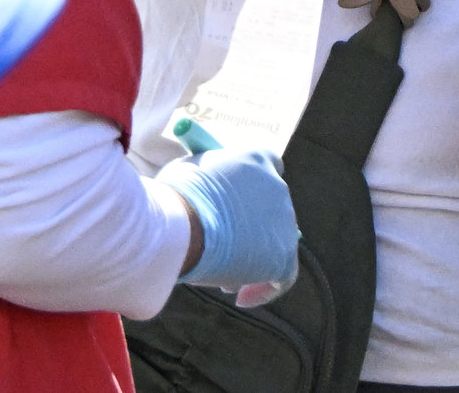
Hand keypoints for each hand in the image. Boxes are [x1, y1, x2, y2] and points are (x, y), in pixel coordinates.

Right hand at [164, 143, 297, 292]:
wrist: (182, 224)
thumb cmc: (175, 196)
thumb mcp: (190, 173)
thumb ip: (208, 181)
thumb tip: (205, 192)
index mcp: (258, 159)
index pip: (266, 169)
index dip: (251, 192)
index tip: (233, 209)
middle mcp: (278, 186)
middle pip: (269, 212)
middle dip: (249, 231)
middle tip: (223, 250)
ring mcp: (284, 222)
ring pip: (273, 245)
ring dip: (251, 260)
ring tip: (220, 275)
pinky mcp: (283, 256)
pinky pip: (281, 277)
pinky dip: (263, 289)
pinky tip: (241, 299)